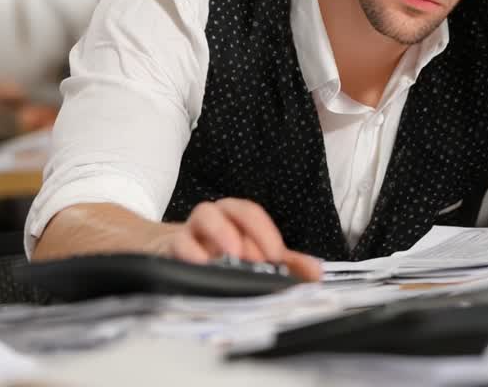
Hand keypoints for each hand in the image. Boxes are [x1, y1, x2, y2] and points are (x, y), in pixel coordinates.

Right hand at [160, 198, 322, 280]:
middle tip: (261, 262)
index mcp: (234, 215)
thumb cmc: (218, 253)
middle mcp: (214, 216)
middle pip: (232, 214)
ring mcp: (191, 228)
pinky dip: (190, 252)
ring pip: (204, 215)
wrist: (172, 255)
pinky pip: (178, 243)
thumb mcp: (253, 256)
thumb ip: (285, 264)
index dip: (265, 232)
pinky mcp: (170, 248)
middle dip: (248, 238)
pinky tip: (203, 266)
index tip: (277, 256)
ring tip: (234, 254)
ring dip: (222, 232)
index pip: (252, 214)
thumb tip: (316, 273)